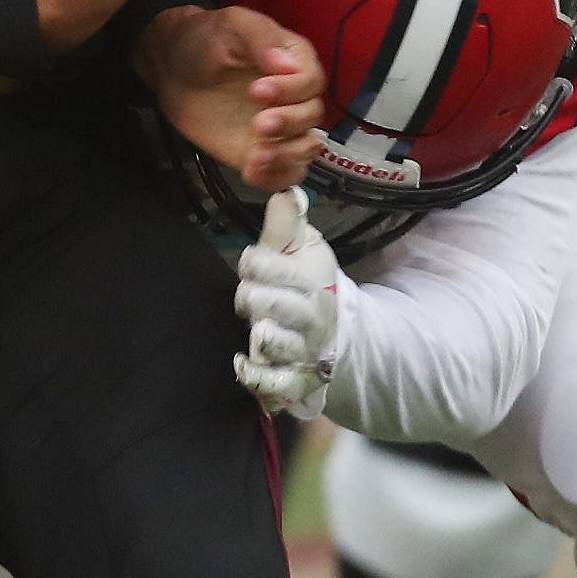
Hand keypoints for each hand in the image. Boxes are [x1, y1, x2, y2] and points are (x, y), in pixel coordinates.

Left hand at [137, 1, 326, 188]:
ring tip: (257, 157)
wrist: (172, 66)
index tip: (259, 91)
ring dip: (286, 157)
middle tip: (259, 125)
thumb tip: (286, 63)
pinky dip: (274, 178)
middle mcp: (294, 97)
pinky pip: (282, 173)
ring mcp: (280, 128)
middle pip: (311, 117)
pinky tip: (253, 173)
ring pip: (305, 150)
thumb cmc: (205, 38)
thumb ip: (260, 39)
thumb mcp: (232, 25)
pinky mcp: (261, 151)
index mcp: (295, 61)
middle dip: (288, 124)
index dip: (291, 90)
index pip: (311, 81)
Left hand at [231, 188, 340, 414]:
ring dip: (264, 336)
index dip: (257, 262)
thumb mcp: (303, 249)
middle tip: (249, 295)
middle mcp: (308, 317)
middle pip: (275, 305)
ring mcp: (302, 350)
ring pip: (278, 344)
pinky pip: (277, 384)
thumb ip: (287, 223)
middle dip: (254, 296)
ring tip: (259, 330)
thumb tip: (284, 192)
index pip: (276, 267)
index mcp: (310, 280)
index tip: (250, 261)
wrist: (336, 328)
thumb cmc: (310, 281)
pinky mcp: (295, 378)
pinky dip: (258, 377)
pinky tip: (241, 364)